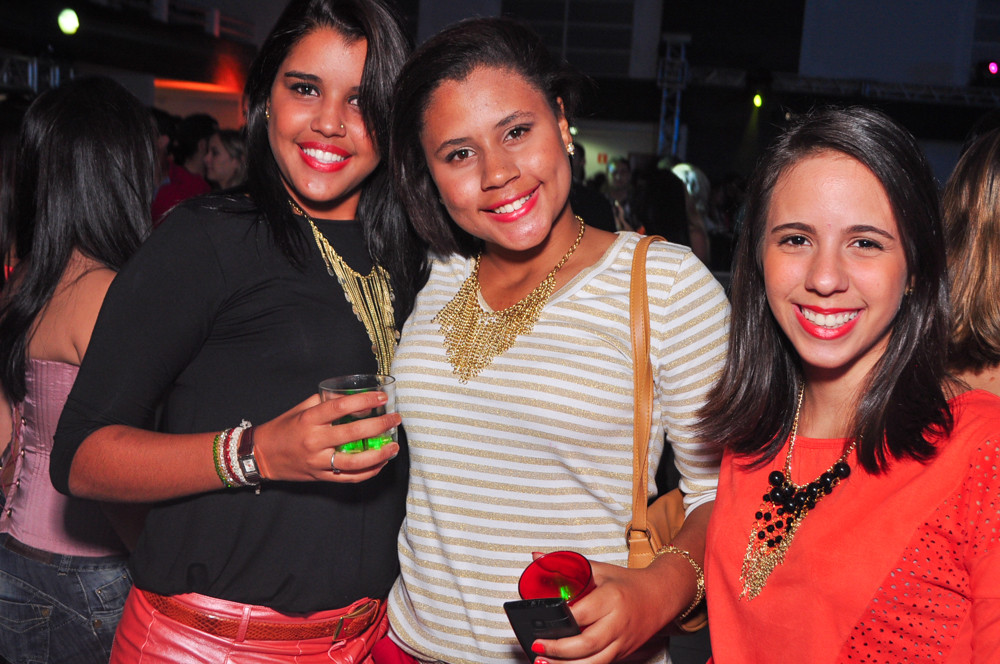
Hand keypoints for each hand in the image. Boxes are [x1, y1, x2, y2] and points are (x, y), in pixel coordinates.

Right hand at [251, 392, 400, 483]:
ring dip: (379, 454)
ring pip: (355, 462)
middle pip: (354, 433)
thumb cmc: (284, 428)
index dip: (364, 401)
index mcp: (310, 420)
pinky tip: (381, 463)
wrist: (262, 455)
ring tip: (394, 446)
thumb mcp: (301, 409)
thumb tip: (353, 395)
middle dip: (380, 426)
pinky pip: (349, 478)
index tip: (382, 398)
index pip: (341, 407)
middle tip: (395, 419)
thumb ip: (325, 401)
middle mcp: (314, 441)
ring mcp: (318, 462)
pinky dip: (368, 472)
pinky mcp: (321, 476)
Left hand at [529, 561, 683, 663]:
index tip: (542, 623)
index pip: (583, 613)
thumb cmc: (627, 583)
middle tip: (537, 646)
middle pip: (587, 643)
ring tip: (543, 663)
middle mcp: (618, 622)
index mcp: (612, 598)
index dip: (561, 621)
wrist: (660, 597)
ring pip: (594, 661)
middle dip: (559, 649)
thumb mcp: (599, 570)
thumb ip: (567, 565)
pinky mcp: (623, 653)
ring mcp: (622, 641)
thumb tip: (536, 558)